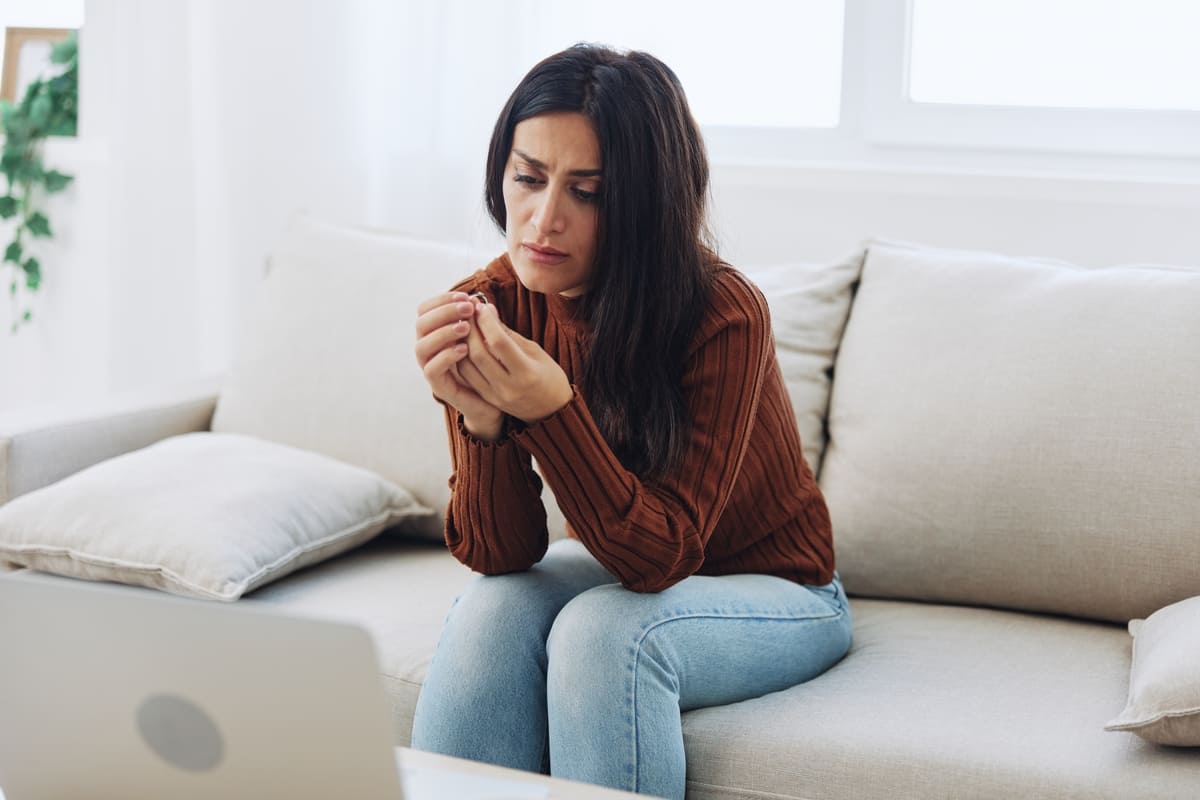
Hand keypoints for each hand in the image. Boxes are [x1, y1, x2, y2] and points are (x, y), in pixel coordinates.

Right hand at [414, 292, 503, 438]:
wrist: (492, 403)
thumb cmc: (489, 368)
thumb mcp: (487, 341)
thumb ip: (481, 324)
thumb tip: (483, 302)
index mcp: (436, 333)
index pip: (426, 310)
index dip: (442, 300)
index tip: (465, 296)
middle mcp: (430, 349)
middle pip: (421, 324)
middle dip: (444, 312)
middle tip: (467, 309)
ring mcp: (432, 368)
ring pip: (422, 346)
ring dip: (443, 332)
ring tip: (466, 327)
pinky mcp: (439, 386)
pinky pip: (432, 369)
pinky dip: (446, 356)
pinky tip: (464, 349)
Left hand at [455, 302, 573, 424]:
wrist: (552, 411)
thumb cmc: (548, 376)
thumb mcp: (534, 351)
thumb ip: (509, 333)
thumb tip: (489, 310)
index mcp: (526, 373)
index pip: (499, 342)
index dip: (486, 321)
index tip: (481, 306)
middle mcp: (508, 386)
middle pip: (479, 354)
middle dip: (470, 329)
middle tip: (468, 312)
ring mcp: (496, 396)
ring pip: (467, 366)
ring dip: (462, 343)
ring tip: (464, 326)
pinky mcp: (488, 400)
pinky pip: (467, 377)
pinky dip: (462, 358)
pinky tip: (464, 344)